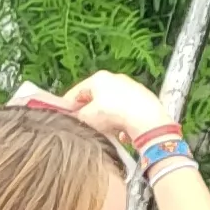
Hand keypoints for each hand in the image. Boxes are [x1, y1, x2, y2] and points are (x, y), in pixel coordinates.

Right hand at [56, 71, 172, 143]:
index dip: (68, 105)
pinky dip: (119, 119)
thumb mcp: (87, 116)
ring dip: (104, 117)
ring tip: (102, 131)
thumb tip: (75, 116)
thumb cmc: (112, 113)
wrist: (145, 118)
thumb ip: (77, 115)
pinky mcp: (142, 97)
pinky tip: (119, 131)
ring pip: (110, 104)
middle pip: (94, 96)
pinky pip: (124, 110)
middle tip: (82, 125)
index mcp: (98, 78)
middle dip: (88, 111)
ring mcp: (130, 86)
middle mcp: (115, 78)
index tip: (63, 117)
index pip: (76, 91)